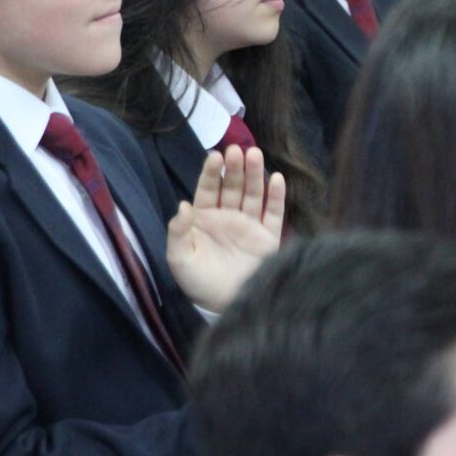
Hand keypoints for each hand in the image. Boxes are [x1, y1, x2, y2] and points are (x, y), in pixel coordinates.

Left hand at [166, 146, 284, 310]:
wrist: (226, 305)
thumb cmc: (198, 282)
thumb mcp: (179, 258)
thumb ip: (178, 231)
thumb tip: (183, 204)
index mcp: (204, 219)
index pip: (207, 189)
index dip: (211, 173)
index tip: (215, 156)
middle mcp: (227, 217)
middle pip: (232, 186)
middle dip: (234, 168)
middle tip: (238, 150)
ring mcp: (249, 225)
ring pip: (253, 194)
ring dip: (255, 174)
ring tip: (256, 155)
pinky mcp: (268, 236)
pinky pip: (274, 212)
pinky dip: (276, 195)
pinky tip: (276, 178)